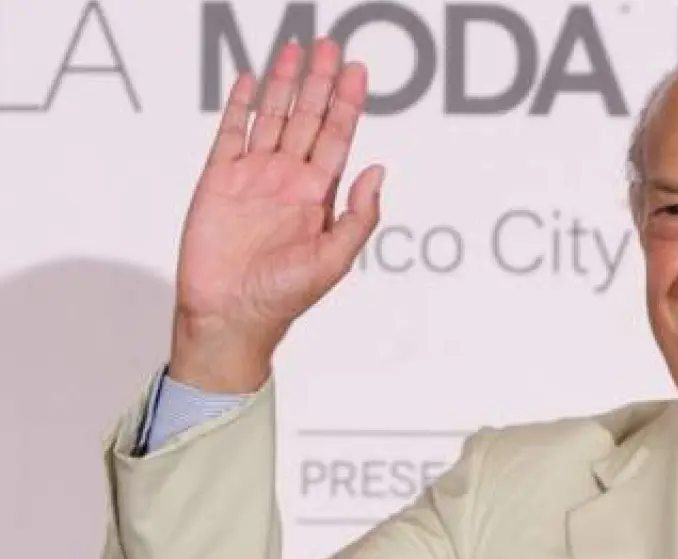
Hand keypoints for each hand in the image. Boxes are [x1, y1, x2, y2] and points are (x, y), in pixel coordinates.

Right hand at [170, 38, 383, 391]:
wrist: (229, 315)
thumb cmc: (283, 297)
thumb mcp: (334, 260)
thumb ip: (359, 216)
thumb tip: (378, 170)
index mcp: (319, 195)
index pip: (338, 137)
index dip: (348, 103)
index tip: (358, 71)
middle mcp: (288, 180)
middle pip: (309, 118)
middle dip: (320, 82)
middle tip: (331, 46)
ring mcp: (253, 176)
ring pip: (273, 117)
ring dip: (284, 84)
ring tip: (296, 51)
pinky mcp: (219, 180)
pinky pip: (231, 133)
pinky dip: (240, 105)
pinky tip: (251, 80)